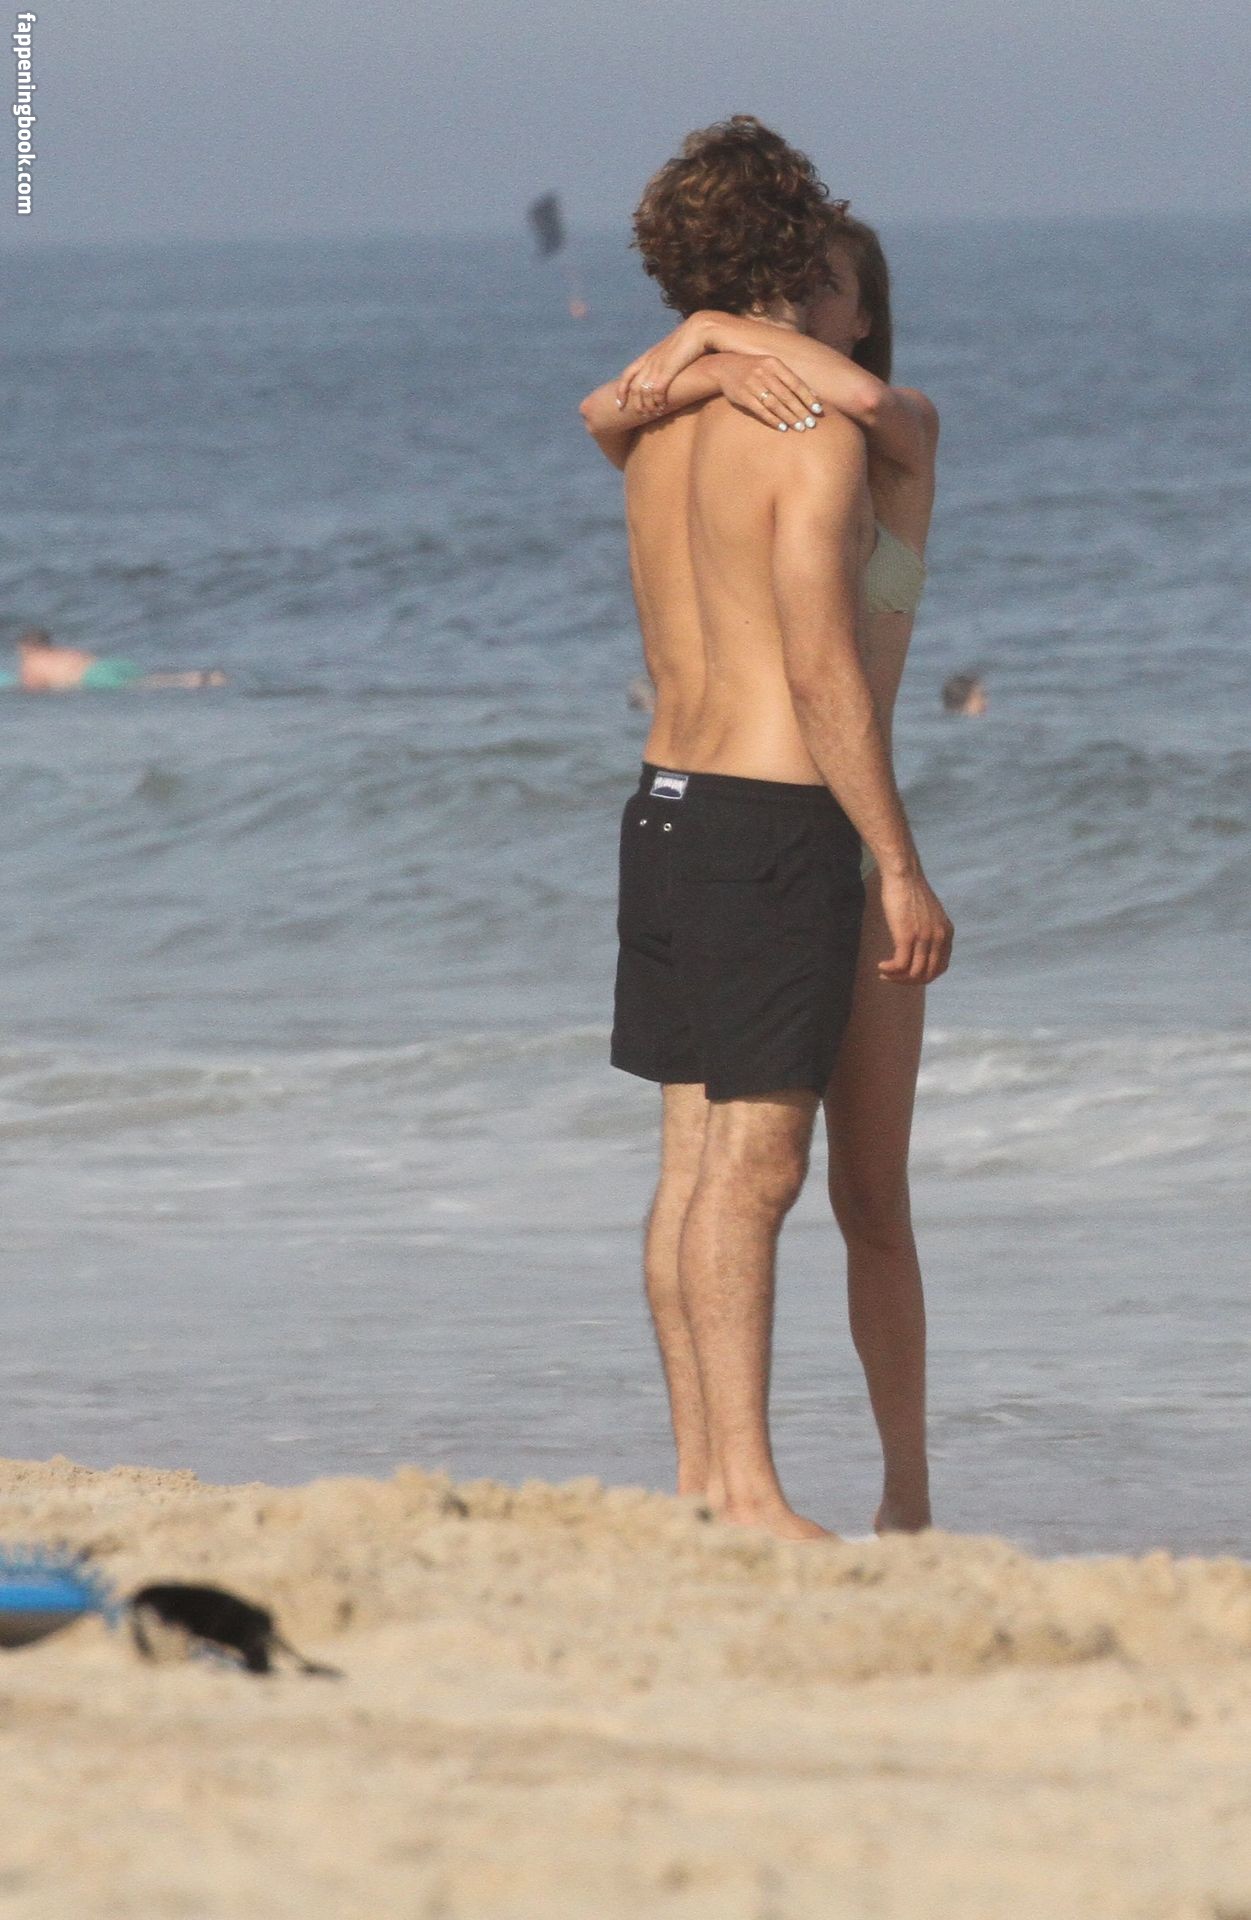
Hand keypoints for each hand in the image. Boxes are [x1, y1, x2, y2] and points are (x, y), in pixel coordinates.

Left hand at [613, 316, 707, 415]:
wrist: (701, 328)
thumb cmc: (692, 338)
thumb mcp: (673, 349)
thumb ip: (667, 359)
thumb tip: (669, 368)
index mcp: (649, 354)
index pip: (627, 373)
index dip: (621, 390)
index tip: (620, 403)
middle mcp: (650, 360)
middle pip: (634, 387)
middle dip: (635, 403)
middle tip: (641, 414)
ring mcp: (658, 365)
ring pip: (643, 392)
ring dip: (647, 406)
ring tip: (652, 414)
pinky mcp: (668, 370)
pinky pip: (656, 391)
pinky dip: (657, 401)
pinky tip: (662, 407)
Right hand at [712, 352, 822, 431]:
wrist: (725, 367)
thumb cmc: (754, 368)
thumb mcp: (771, 367)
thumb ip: (789, 379)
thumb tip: (813, 395)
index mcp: (774, 364)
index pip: (795, 382)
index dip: (808, 397)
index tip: (818, 410)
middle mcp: (764, 373)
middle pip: (787, 395)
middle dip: (801, 410)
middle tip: (811, 424)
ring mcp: (752, 384)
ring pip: (775, 404)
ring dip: (789, 417)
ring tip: (800, 427)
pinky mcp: (743, 396)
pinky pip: (761, 410)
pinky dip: (773, 420)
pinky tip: (783, 427)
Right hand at [877, 870, 953, 984]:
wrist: (904, 874)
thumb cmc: (910, 890)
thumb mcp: (928, 914)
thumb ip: (929, 931)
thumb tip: (919, 948)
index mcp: (946, 933)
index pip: (940, 968)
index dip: (923, 976)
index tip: (907, 974)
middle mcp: (939, 938)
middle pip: (927, 975)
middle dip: (908, 981)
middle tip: (892, 977)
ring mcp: (924, 938)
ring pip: (914, 974)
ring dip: (897, 978)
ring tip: (884, 973)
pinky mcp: (907, 936)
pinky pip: (900, 965)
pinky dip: (890, 971)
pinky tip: (881, 966)